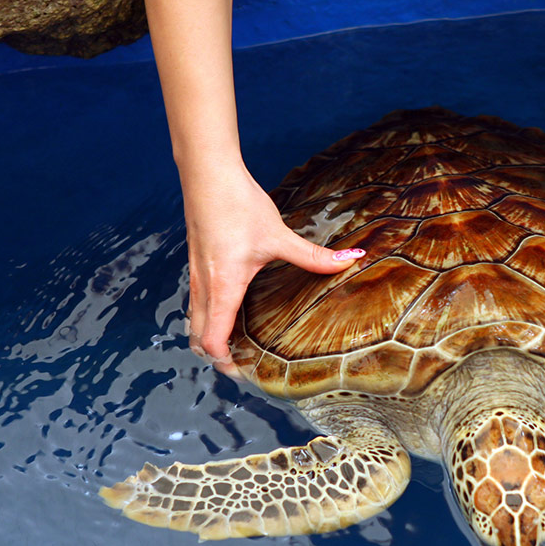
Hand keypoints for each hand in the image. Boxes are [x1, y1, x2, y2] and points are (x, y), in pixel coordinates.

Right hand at [180, 160, 362, 363]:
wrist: (207, 173)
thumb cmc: (238, 204)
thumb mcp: (278, 235)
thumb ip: (314, 255)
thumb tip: (351, 259)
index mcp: (223, 287)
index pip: (212, 340)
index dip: (224, 363)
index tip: (244, 372)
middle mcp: (204, 286)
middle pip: (197, 337)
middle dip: (216, 356)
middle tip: (242, 365)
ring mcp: (196, 274)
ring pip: (194, 319)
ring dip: (209, 336)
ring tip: (237, 345)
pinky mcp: (196, 262)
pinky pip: (196, 302)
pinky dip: (207, 316)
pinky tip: (231, 309)